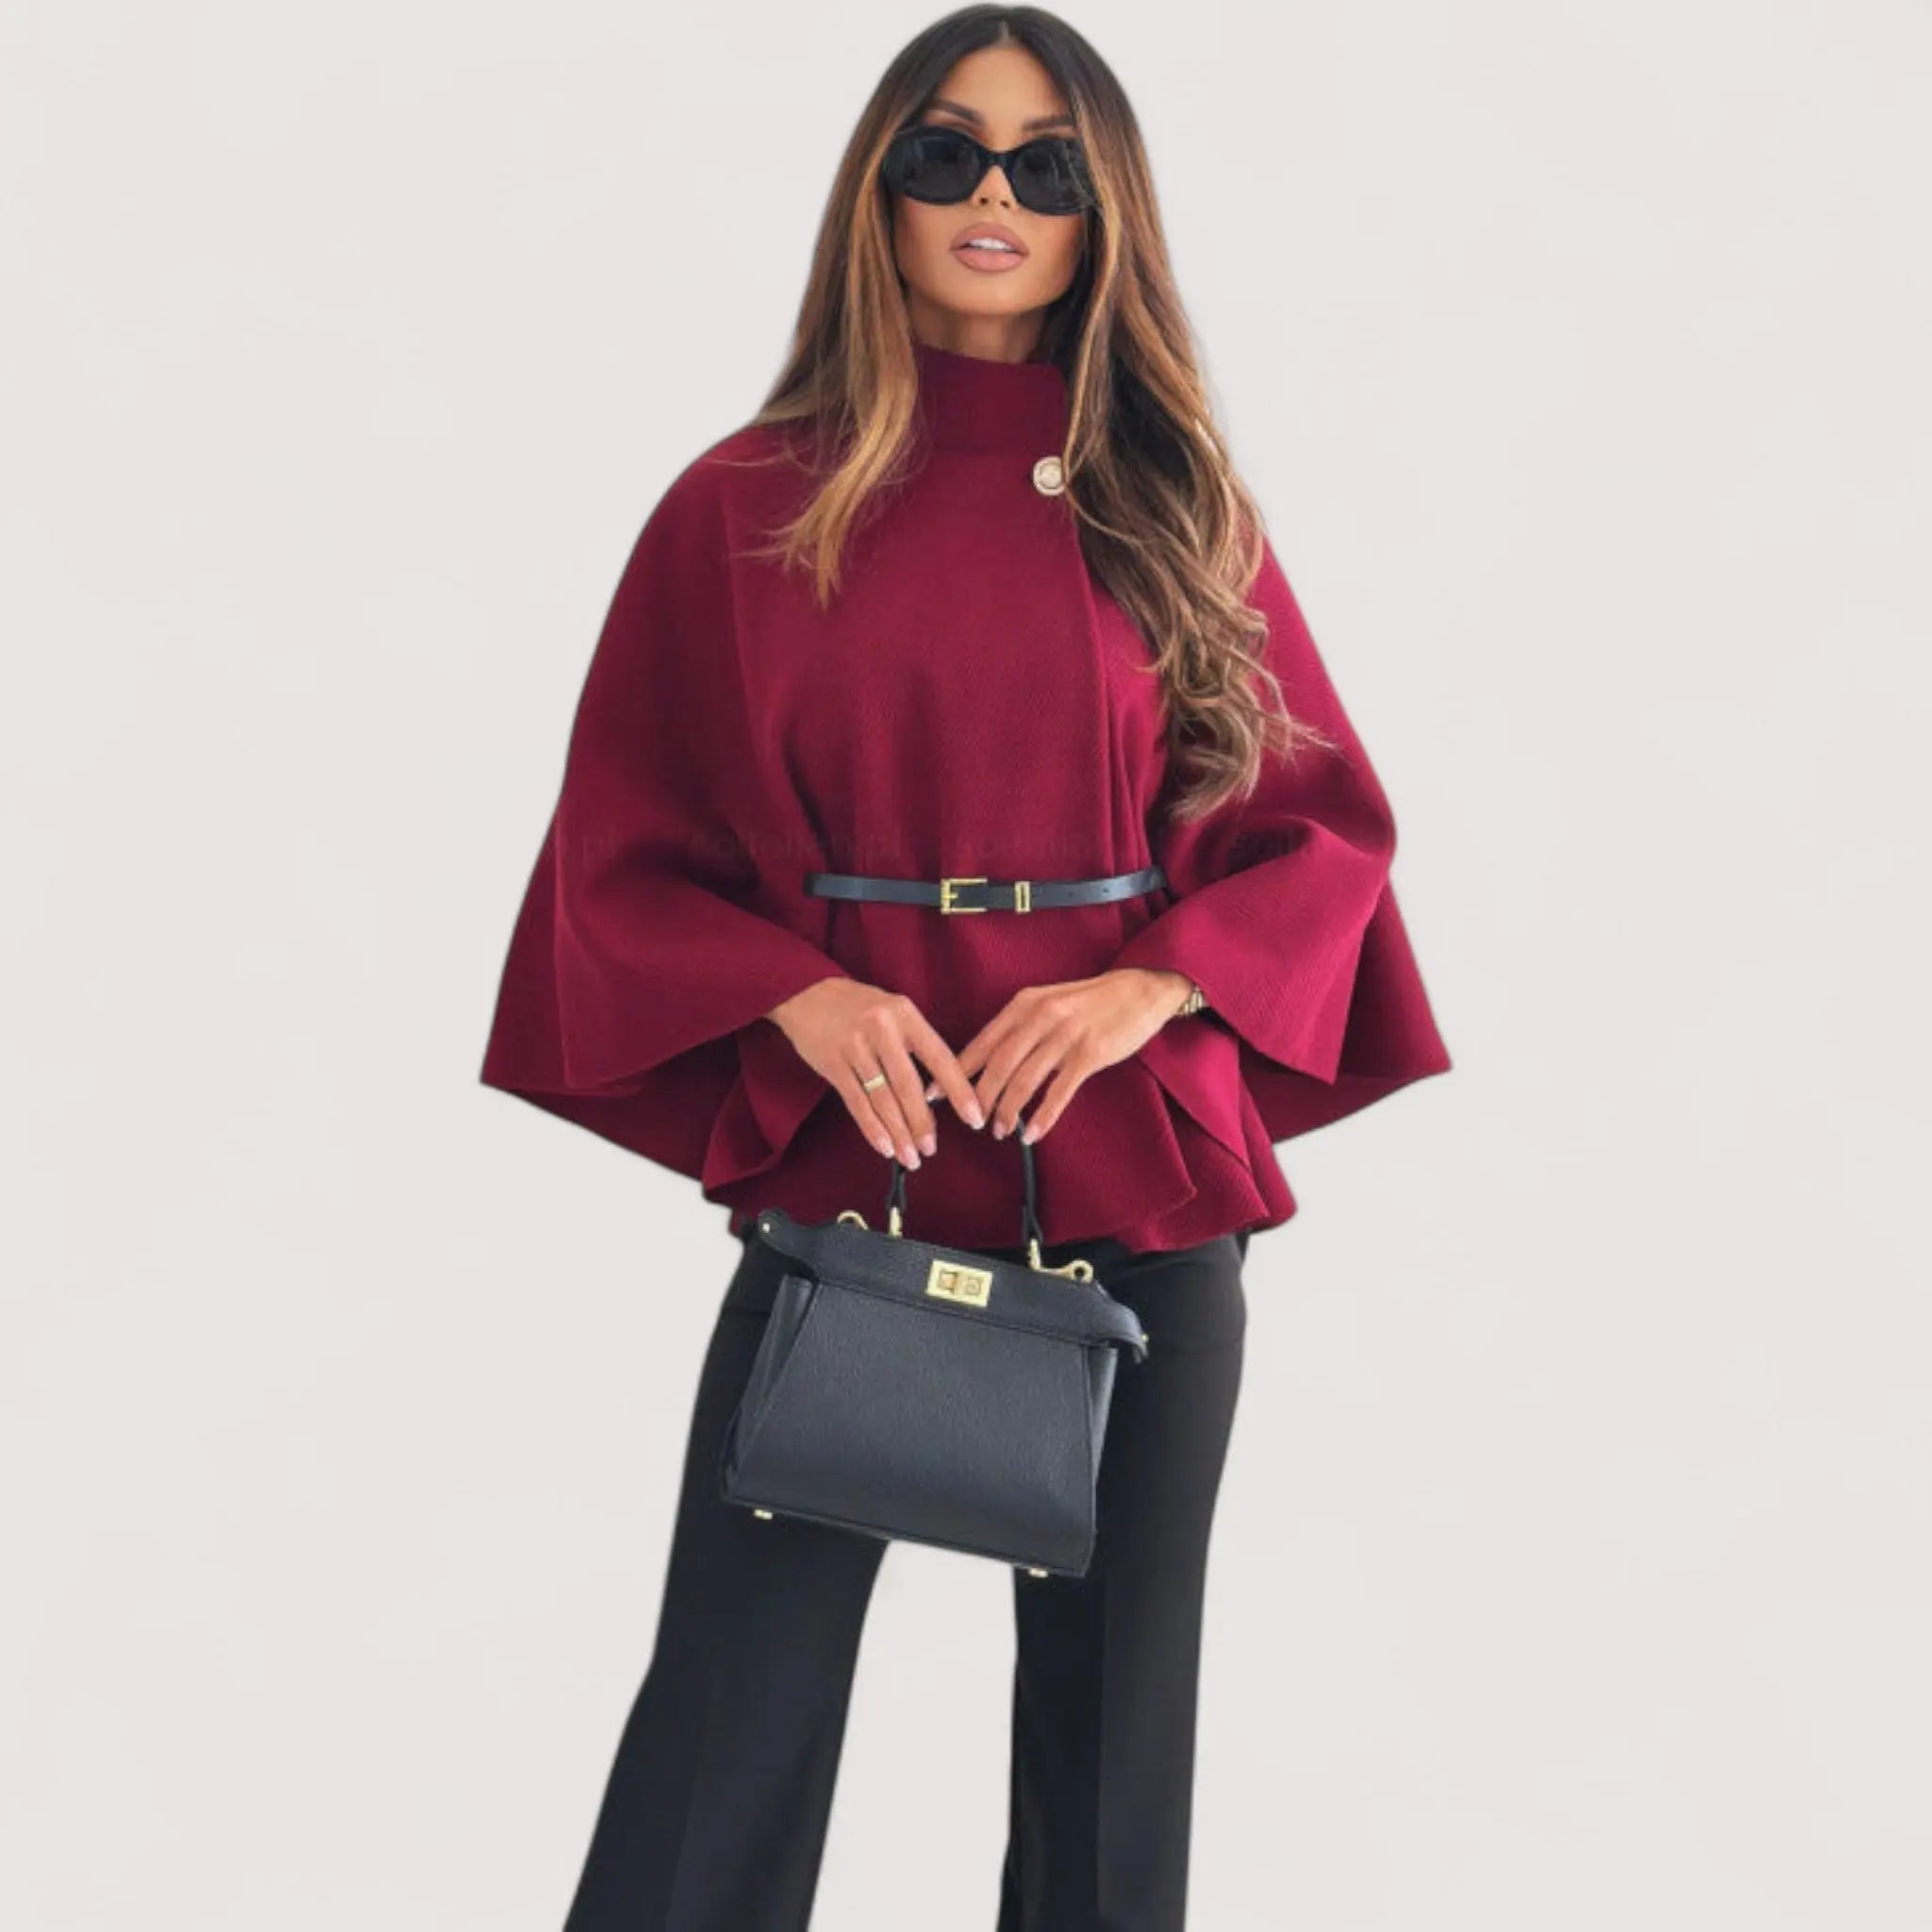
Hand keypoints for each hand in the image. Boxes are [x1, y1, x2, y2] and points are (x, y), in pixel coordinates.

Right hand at [768, 976, 985, 1168]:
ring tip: (910, 1157)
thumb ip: (915, 1042)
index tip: (974, 1118)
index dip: (959, 1091)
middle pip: (908, 1085)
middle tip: (931, 1149)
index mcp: (905, 1015)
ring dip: (898, 1133)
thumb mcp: (893, 1010)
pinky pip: (857, 1103)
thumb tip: (939, 1091)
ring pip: (883, 1099)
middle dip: (922, 1123)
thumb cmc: (858, 1006)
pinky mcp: (833, 1063)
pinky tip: (884, 1147)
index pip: (940, 1057)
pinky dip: (871, 1128)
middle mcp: (882, 1029)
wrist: (806, 993)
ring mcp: (856, 1047)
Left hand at [924, 967, 1193, 1145]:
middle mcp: (1040, 1017)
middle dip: (981, 1098)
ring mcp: (1065, 1035)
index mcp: (1025, 1004)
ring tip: (1001, 1131)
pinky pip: (1059, 1090)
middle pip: (998, 1065)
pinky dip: (1043, 1116)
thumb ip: (1020, 1026)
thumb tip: (990, 1061)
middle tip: (972, 1123)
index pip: (982, 1042)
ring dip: (1009, 1111)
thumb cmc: (1090, 1001)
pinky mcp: (1090, 1053)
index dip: (957, 1071)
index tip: (935, 1094)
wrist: (1139, 990)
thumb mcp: (1048, 1002)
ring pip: (1025, 1080)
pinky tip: (1033, 1133)